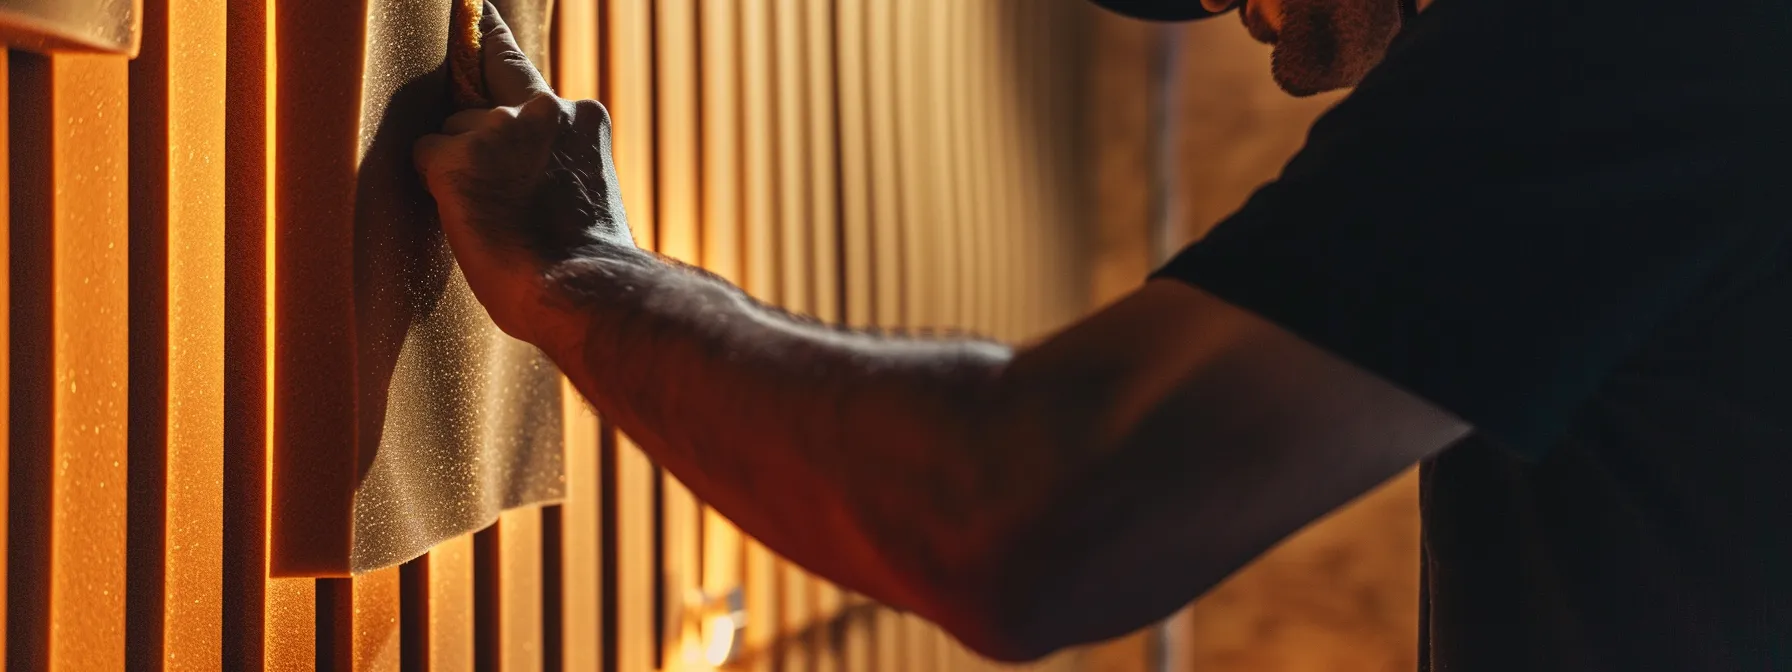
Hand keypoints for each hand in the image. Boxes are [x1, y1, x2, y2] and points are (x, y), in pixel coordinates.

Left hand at [414, 2, 634, 343]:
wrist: (591, 292)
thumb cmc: (592, 266)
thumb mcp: (590, 193)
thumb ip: (559, 162)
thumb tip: (531, 183)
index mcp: (579, 118)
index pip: (518, 66)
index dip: (492, 39)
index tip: (473, 6)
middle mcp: (538, 109)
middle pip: (476, 109)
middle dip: (476, 146)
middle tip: (493, 192)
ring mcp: (494, 129)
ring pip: (451, 137)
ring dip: (460, 174)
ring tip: (498, 222)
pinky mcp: (454, 158)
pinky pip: (426, 160)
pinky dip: (438, 190)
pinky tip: (473, 219)